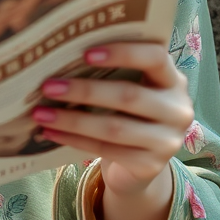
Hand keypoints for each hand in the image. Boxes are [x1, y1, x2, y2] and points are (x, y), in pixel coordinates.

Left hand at [30, 42, 193, 197]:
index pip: (156, 57)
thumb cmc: (127, 111)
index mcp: (173, 80)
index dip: (123, 53)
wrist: (140, 163)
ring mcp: (168, 141)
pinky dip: (74, 140)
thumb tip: (61, 54)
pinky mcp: (151, 166)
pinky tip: (51, 133)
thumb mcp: (130, 86)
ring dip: (72, 120)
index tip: (86, 53)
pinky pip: (107, 150)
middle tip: (48, 86)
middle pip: (129, 96)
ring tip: (40, 114)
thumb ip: (112, 70)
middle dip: (84, 90)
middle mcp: (178, 110)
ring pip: (114, 127)